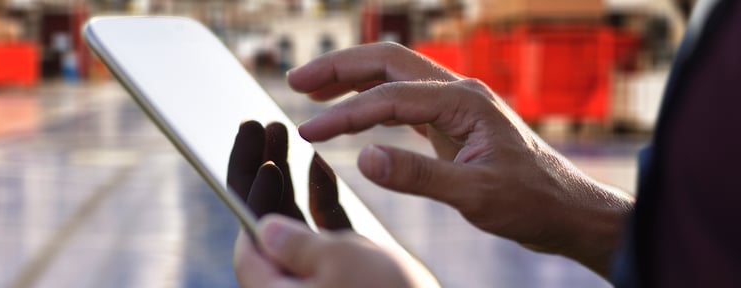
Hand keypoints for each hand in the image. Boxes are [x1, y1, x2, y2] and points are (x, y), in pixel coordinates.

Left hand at [228, 121, 435, 286]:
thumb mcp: (339, 265)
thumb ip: (295, 244)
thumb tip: (262, 227)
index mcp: (277, 286)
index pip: (250, 232)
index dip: (250, 190)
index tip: (266, 158)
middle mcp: (289, 279)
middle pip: (262, 215)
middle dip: (259, 167)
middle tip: (254, 125)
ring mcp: (314, 272)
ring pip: (289, 214)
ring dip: (285, 171)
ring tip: (280, 128)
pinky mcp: (341, 267)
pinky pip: (320, 225)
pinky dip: (318, 193)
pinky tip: (318, 162)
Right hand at [289, 42, 634, 276]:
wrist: (567, 210)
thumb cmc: (530, 202)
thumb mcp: (474, 195)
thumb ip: (418, 176)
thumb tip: (363, 158)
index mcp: (464, 103)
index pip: (389, 97)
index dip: (344, 114)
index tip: (309, 132)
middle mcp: (459, 93)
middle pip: (387, 62)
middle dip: (339, 67)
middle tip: (294, 80)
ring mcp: (457, 105)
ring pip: (394, 75)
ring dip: (351, 78)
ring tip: (310, 90)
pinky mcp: (455, 122)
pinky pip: (404, 98)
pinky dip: (371, 100)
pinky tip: (353, 113)